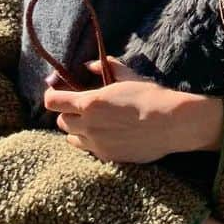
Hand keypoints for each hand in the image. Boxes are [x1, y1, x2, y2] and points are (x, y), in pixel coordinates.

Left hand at [43, 58, 223, 162]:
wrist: (171, 124)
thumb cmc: (150, 96)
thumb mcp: (128, 76)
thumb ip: (105, 68)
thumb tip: (89, 65)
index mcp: (89, 103)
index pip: (53, 101)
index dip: (52, 95)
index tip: (56, 92)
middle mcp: (88, 126)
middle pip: (61, 122)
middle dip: (67, 113)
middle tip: (81, 107)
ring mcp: (97, 144)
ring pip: (72, 139)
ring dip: (77, 130)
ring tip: (93, 123)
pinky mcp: (108, 157)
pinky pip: (90, 150)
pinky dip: (92, 142)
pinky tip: (107, 135)